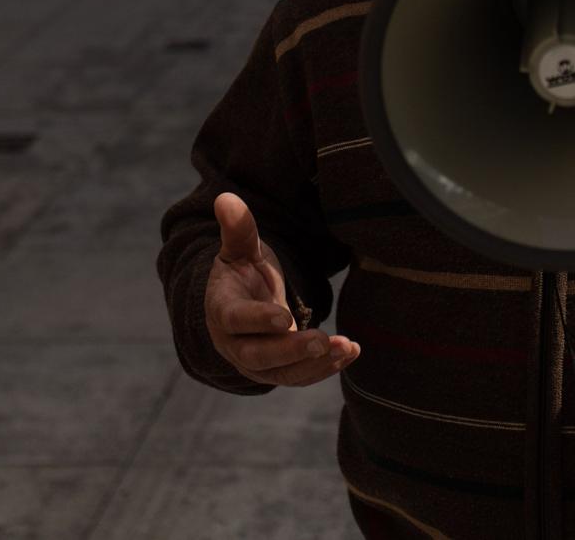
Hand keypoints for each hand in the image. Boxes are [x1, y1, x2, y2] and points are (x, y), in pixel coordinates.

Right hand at [203, 193, 357, 386]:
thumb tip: (226, 198)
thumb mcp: (241, 250)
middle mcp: (235, 344)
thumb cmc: (243, 274)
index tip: (286, 318)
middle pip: (259, 355)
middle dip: (292, 350)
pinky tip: (351, 352)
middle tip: (322, 340)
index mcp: (223, 311)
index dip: (259, 320)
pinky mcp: (279, 372)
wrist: (241, 305)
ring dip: (315, 364)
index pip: (236, 320)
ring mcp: (256, 363)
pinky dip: (325, 368)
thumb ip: (238, 229)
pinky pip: (300, 376)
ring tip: (346, 347)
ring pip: (283, 372)